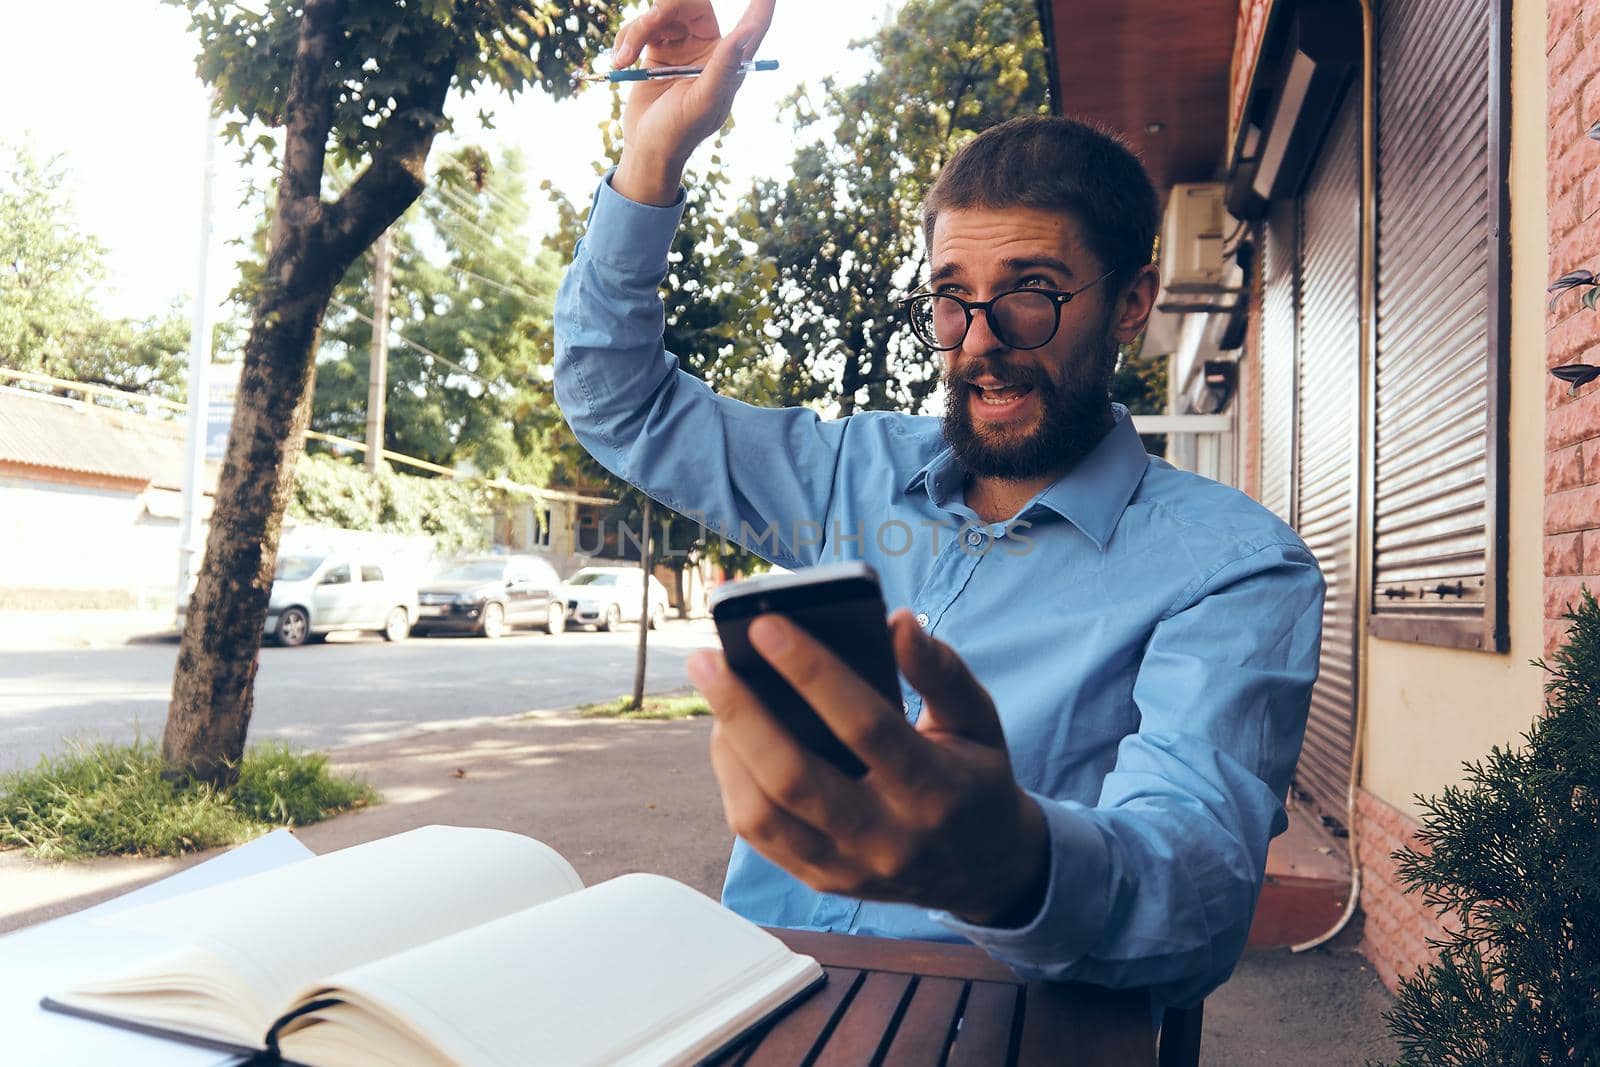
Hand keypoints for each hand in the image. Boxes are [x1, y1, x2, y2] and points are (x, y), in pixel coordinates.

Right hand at [607, 0, 776, 204]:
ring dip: (638, 29)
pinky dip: (627, 39)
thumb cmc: (679, 132)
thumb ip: (723, 67)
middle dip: (666, 8)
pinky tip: (621, 62)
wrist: (645, 147)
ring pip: (661, 11)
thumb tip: (744, 33)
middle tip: (651, 21)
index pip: (752, 25)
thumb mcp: (703, 102)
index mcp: (729, 62)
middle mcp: (708, 48)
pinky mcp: (656, 47)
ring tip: (624, 60)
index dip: (761, 6)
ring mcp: (681, 45)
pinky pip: (641, 26)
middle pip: (693, 4)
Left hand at [688, 609, 1050, 924]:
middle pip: (794, 778)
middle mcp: (888, 839)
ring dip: (728, 747)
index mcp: (936, 792)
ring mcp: (849, 869)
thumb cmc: (974, 778)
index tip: (765, 625)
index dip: (812, 673)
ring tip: (716, 690)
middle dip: (741, 711)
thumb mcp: (980, 721)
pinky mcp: (821, 881)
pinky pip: (758, 835)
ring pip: (763, 814)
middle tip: (706, 658)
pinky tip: (729, 735)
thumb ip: (942, 671)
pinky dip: (734, 780)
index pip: (865, 726)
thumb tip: (897, 622)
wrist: (985, 870)